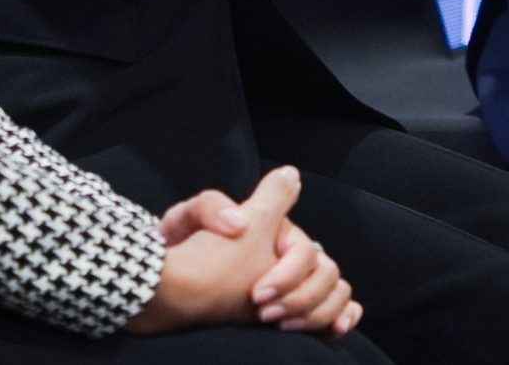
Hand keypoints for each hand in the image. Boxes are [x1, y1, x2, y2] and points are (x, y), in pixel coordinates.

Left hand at [127, 166, 358, 337]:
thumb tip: (283, 177)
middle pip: (326, 274)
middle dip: (301, 297)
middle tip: (266, 315)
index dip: (287, 274)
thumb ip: (224, 201)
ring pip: (334, 292)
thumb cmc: (182, 254)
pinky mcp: (292, 311)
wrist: (167, 294)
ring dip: (318, 312)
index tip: (255, 295)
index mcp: (275, 232)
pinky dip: (341, 317)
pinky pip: (333, 310)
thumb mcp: (194, 216)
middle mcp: (288, 257)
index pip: (306, 252)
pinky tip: (333, 331)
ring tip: (286, 327)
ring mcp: (292, 284)